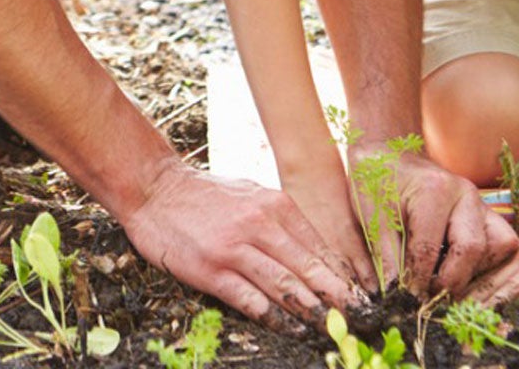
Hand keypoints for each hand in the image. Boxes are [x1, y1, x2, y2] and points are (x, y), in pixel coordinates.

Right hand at [119, 161, 367, 330]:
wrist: (155, 188)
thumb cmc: (205, 196)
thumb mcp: (250, 195)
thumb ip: (280, 221)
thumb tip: (314, 253)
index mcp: (273, 205)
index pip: (318, 246)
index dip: (342, 275)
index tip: (363, 296)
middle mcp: (259, 224)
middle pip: (308, 267)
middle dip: (338, 297)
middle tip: (362, 318)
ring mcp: (234, 248)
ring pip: (284, 285)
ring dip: (312, 311)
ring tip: (334, 329)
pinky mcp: (211, 269)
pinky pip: (250, 299)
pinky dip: (274, 317)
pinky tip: (290, 329)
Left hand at [348, 146, 517, 296]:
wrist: (388, 153)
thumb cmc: (376, 181)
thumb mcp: (369, 214)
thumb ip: (383, 255)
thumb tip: (393, 295)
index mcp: (435, 190)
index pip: (429, 250)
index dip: (415, 281)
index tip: (403, 299)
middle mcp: (466, 195)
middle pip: (473, 250)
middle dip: (450, 281)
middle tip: (426, 295)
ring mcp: (480, 203)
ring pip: (499, 247)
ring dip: (473, 271)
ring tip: (442, 279)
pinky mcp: (485, 213)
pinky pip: (502, 243)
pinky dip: (485, 262)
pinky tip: (454, 267)